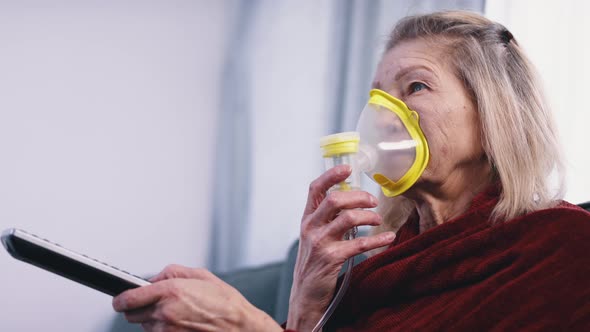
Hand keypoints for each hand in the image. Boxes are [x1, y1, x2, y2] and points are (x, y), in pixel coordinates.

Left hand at [113, 264, 282, 331]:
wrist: (238, 326)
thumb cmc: (224, 302)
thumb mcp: (200, 275)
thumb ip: (172, 273)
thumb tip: (154, 278)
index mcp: (170, 292)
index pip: (128, 298)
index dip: (120, 298)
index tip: (119, 298)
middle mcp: (165, 312)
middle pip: (131, 314)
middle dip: (137, 307)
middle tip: (151, 302)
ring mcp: (167, 330)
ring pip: (144, 325)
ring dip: (152, 318)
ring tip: (174, 312)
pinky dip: (162, 328)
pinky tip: (179, 322)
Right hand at [286, 165, 395, 330]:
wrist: (306, 294)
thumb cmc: (314, 262)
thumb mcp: (315, 236)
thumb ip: (328, 218)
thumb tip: (351, 200)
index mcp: (307, 219)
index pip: (315, 189)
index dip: (331, 176)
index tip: (348, 169)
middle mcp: (311, 227)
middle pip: (334, 200)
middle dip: (358, 196)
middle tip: (373, 201)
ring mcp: (319, 243)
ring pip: (348, 218)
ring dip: (369, 217)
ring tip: (378, 220)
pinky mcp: (331, 259)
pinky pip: (359, 244)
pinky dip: (378, 240)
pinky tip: (389, 238)